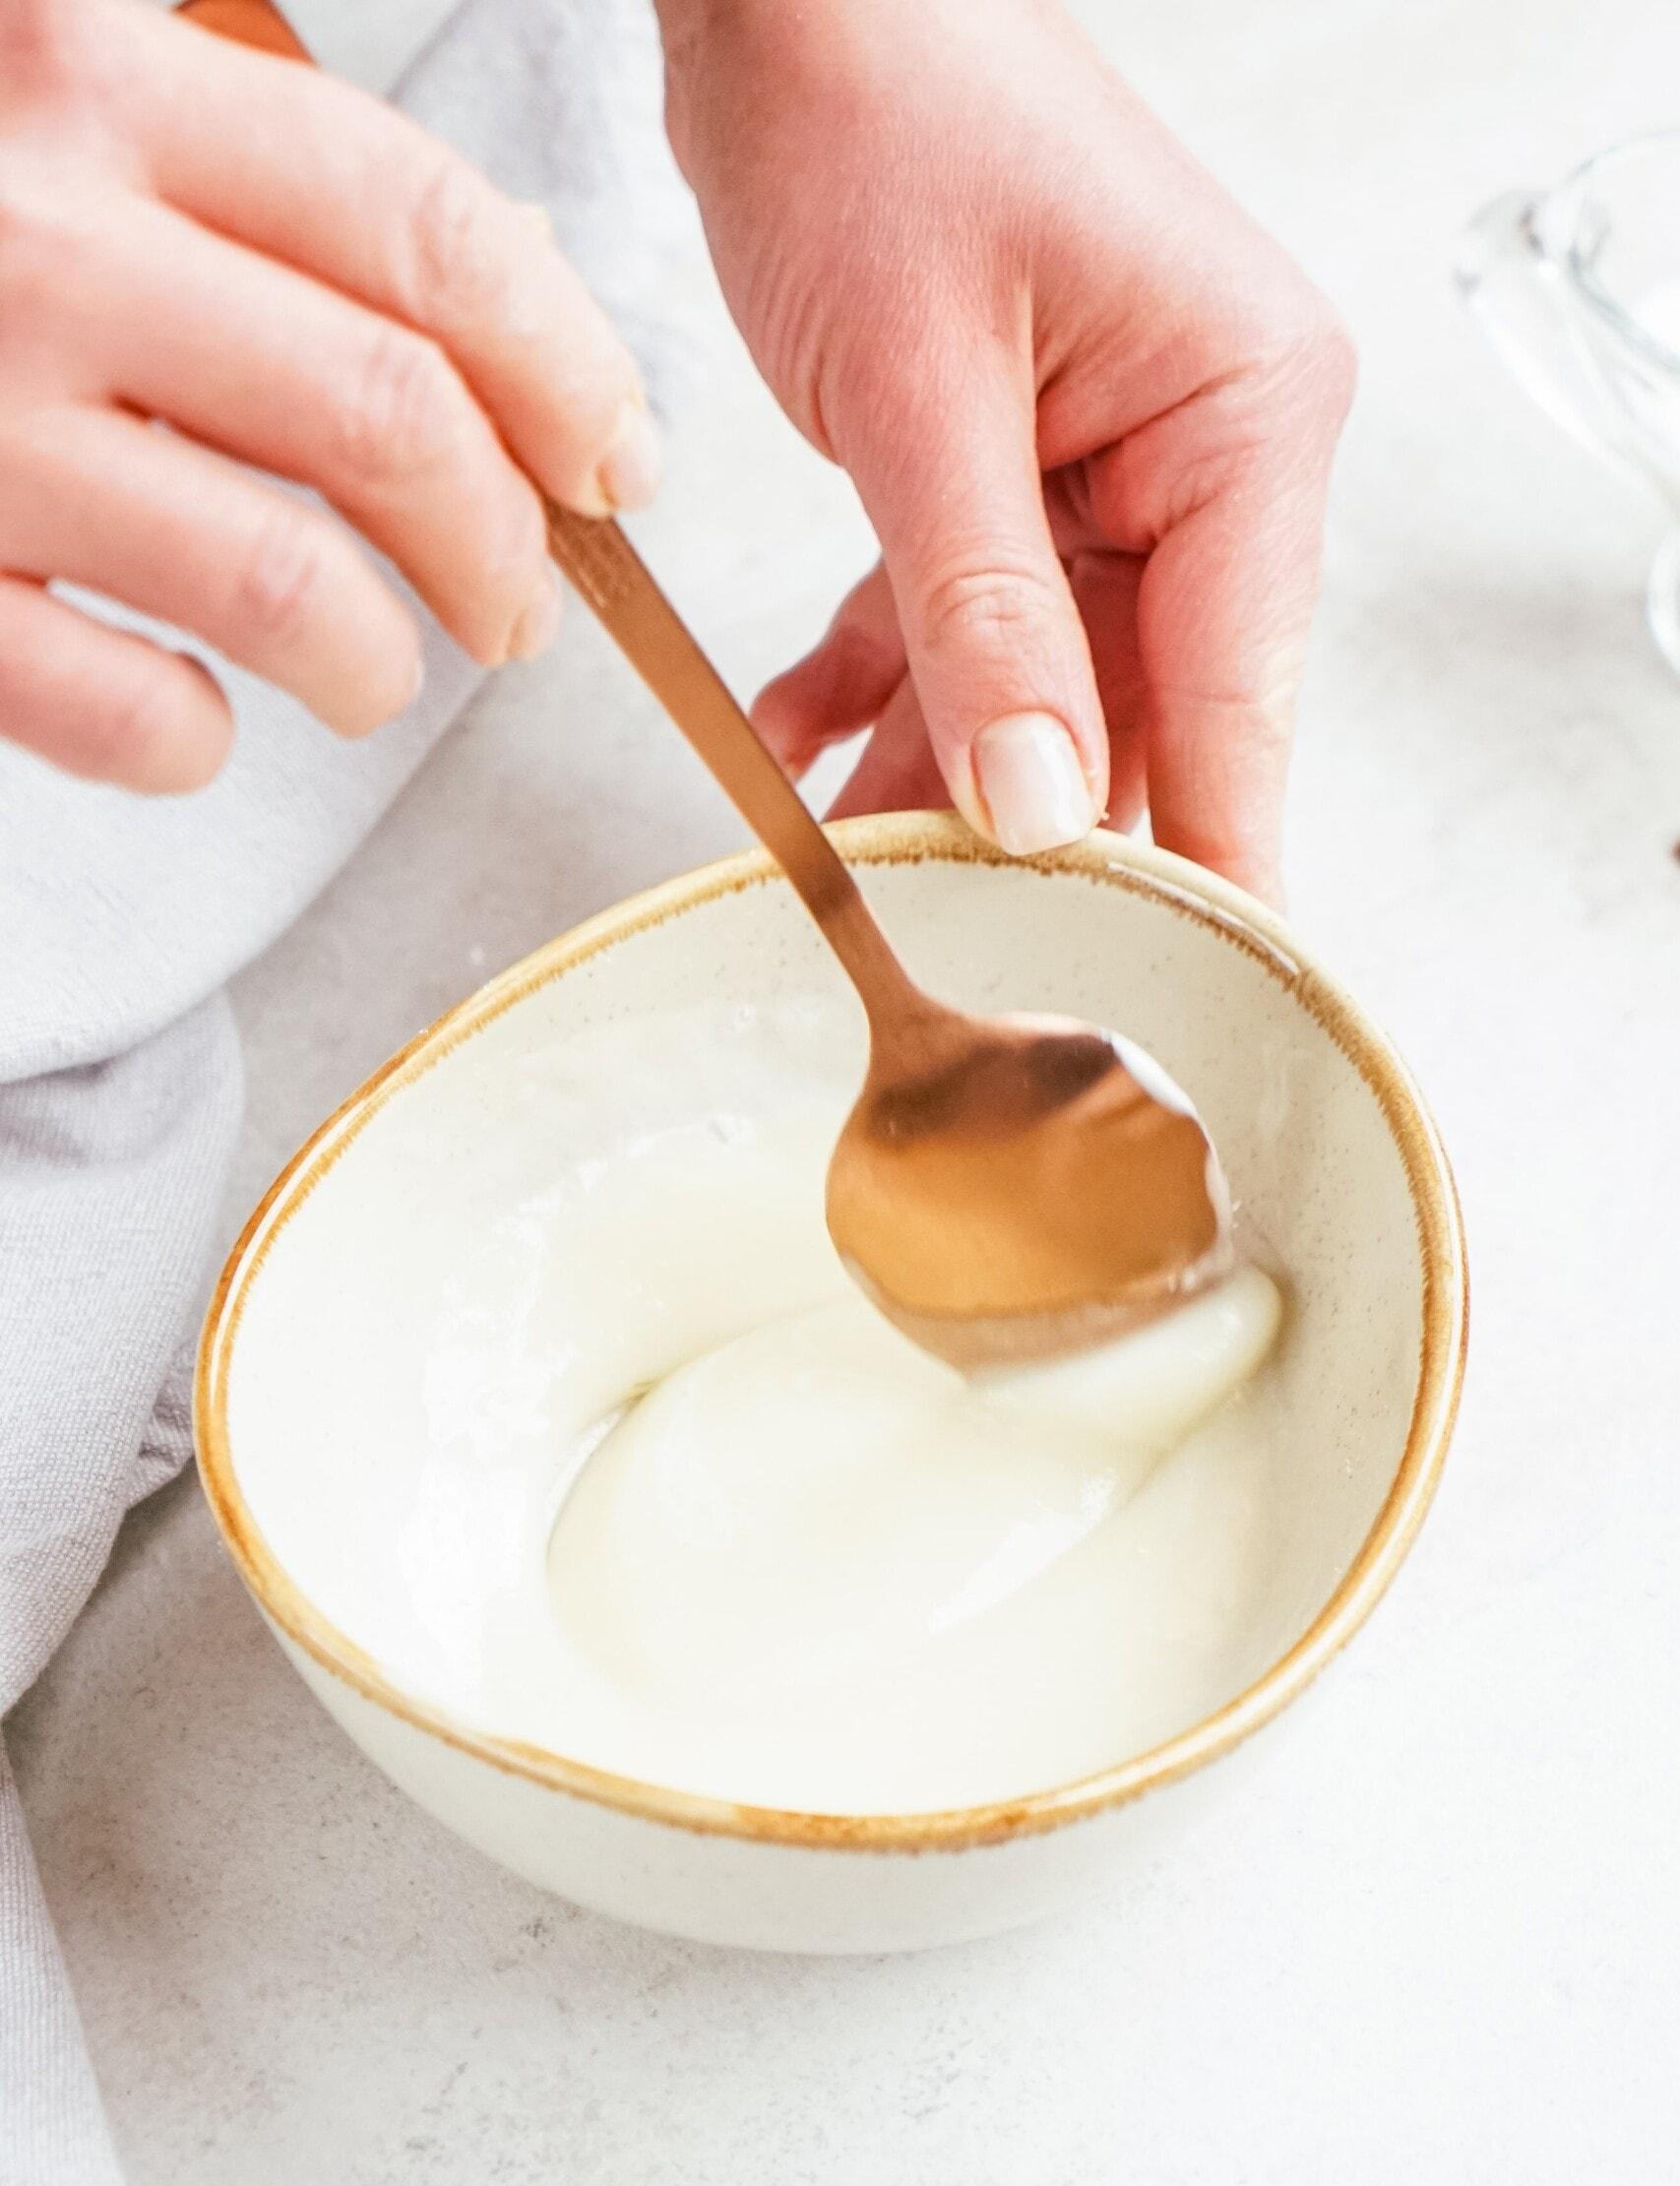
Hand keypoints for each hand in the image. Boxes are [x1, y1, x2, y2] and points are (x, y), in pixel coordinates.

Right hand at [0, 0, 660, 791]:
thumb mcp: (67, 103)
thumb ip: (251, 170)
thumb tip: (509, 299)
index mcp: (90, 67)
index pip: (420, 231)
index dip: (563, 367)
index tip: (614, 464)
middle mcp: (29, 230)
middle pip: (387, 420)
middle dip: (498, 547)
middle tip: (514, 607)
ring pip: (285, 586)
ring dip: (373, 663)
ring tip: (371, 674)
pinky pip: (124, 714)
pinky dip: (194, 742)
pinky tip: (193, 716)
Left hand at [659, 0, 1353, 897]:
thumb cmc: (878, 94)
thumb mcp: (921, 383)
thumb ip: (981, 611)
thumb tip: (1033, 804)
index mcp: (1244, 416)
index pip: (1242, 691)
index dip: (1206, 858)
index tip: (1186, 1004)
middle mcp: (1200, 454)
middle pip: (1139, 709)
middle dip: (1031, 828)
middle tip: (958, 950)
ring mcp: (1107, 469)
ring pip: (1035, 687)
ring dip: (930, 766)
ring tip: (844, 859)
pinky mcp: (1012, 474)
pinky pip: (959, 621)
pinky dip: (878, 674)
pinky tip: (801, 738)